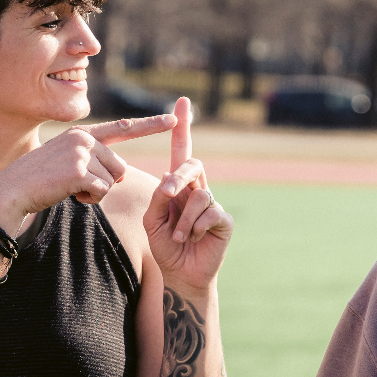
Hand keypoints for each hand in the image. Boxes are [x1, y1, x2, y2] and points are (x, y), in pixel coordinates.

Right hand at [0, 115, 176, 224]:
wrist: (13, 190)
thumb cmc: (40, 180)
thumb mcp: (68, 163)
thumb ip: (94, 162)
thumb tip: (121, 176)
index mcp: (82, 134)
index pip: (122, 128)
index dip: (150, 126)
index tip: (173, 120)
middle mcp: (84, 138)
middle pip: (120, 167)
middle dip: (106, 182)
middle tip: (78, 184)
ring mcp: (81, 153)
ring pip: (113, 181)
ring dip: (96, 192)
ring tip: (71, 187)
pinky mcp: (79, 171)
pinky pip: (102, 192)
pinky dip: (90, 199)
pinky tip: (69, 194)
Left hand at [143, 97, 232, 292]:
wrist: (180, 273)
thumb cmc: (165, 245)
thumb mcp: (152, 220)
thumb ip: (157, 198)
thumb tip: (168, 179)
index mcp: (179, 185)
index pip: (181, 152)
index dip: (183, 128)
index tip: (182, 103)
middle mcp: (198, 189)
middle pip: (192, 164)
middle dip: (178, 176)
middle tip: (166, 193)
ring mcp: (213, 203)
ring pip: (199, 194)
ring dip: (183, 219)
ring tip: (179, 237)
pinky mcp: (224, 219)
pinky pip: (210, 212)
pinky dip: (195, 227)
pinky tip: (193, 239)